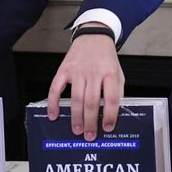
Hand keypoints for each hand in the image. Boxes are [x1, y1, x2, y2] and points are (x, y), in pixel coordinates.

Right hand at [48, 25, 123, 141]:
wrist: (93, 36)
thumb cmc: (106, 57)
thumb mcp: (118, 72)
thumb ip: (117, 91)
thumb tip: (115, 112)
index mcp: (109, 74)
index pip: (111, 98)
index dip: (110, 115)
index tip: (108, 127)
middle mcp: (93, 72)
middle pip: (91, 102)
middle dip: (90, 121)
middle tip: (89, 135)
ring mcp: (77, 71)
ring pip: (76, 98)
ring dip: (76, 117)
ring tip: (77, 130)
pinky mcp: (64, 70)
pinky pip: (56, 88)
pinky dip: (53, 103)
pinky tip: (53, 115)